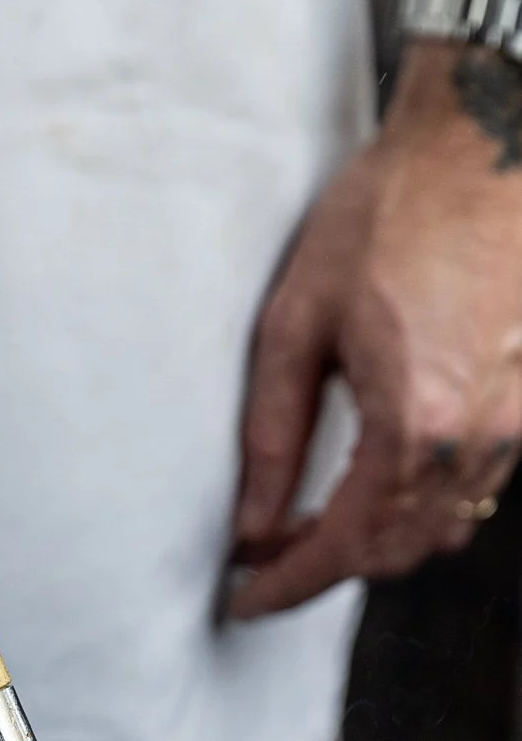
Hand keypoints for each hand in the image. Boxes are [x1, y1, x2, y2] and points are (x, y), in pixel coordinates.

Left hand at [230, 43, 521, 619]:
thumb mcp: (297, 323)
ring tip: (310, 527)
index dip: (290, 585)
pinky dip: (419, 507)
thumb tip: (252, 523)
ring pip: (442, 530)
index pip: (346, 545)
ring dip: (376, 544)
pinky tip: (373, 485)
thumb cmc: (390, 212)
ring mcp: (516, 423)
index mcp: (416, 419)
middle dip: (328, 569)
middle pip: (398, 552)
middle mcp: (479, 436)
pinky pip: (474, 489)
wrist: (486, 141)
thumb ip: (272, 436)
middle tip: (266, 560)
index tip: (247, 599)